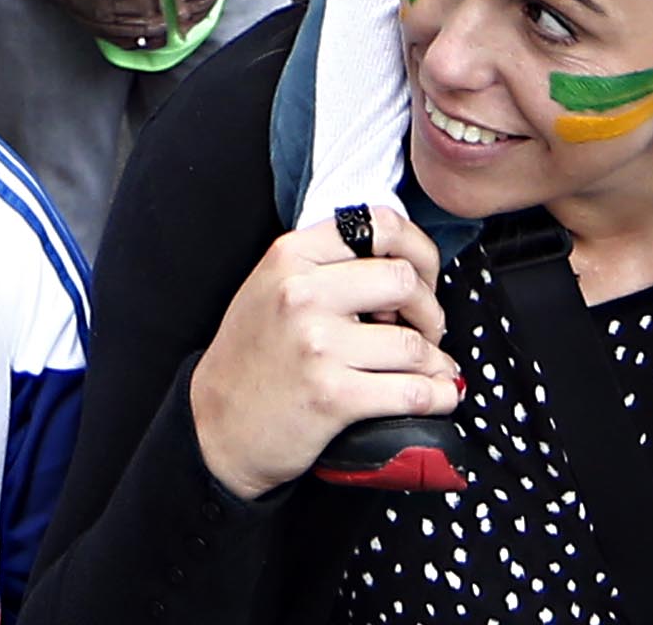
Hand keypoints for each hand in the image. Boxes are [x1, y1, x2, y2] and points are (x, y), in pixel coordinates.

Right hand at [188, 213, 461, 500]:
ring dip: (434, 362)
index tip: (422, 278)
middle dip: (429, 310)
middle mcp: (303, 293)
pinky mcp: (333, 395)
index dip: (419, 252)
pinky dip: (436, 396)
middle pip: (405, 281)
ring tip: (429, 370)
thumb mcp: (273, 288)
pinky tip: (436, 396)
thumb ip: (328, 266)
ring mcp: (317, 345)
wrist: (216, 427)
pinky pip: (411, 391)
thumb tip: (406, 271)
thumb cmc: (252, 358)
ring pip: (413, 344)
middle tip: (425, 331)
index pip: (382, 225)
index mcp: (291, 256)